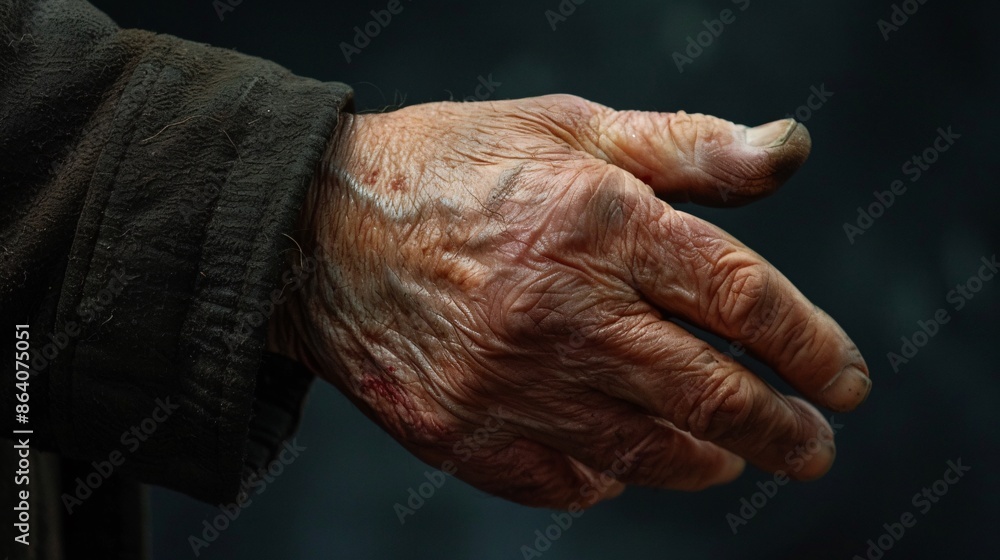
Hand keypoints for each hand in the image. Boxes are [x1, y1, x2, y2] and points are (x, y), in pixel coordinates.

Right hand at [271, 94, 870, 508]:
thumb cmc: (452, 169)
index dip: (812, 344)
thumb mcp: (569, 128)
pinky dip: (614, 474)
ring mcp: (509, 384)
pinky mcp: (465, 434)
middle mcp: (560, 310)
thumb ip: (687, 146)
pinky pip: (569, 481)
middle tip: (816, 447)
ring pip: (647, 450)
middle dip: (783, 430)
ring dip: (710, 458)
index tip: (845, 379)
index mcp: (595, 221)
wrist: (318, 234)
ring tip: (735, 454)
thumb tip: (790, 148)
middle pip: (711, 391)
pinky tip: (626, 457)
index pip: (740, 297)